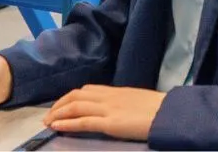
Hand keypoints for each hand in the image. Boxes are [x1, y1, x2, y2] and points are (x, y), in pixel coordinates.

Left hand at [45, 85, 164, 139]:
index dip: (70, 97)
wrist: (169, 114)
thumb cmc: (159, 109)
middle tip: (48, 115)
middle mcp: (109, 96)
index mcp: (116, 91)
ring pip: (75, 106)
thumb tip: (116, 108)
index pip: (87, 89)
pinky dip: (67, 123)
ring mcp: (108, 109)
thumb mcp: (138, 100)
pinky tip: (56, 127)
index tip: (62, 105)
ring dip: (58, 114)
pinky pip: (83, 122)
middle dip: (59, 105)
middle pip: (76, 96)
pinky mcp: (110, 123)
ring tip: (47, 122)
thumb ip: (124, 102)